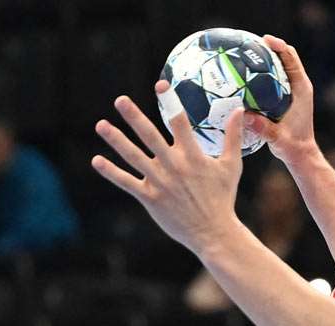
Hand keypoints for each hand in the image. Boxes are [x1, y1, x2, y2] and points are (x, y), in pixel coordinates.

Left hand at [91, 82, 244, 253]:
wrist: (213, 232)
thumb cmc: (222, 197)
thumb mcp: (232, 165)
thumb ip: (232, 136)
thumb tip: (238, 110)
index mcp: (193, 156)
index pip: (180, 123)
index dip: (170, 102)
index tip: (160, 85)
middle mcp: (174, 166)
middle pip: (151, 136)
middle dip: (134, 117)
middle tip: (120, 100)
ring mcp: (160, 182)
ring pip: (134, 157)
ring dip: (116, 140)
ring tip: (100, 125)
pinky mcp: (150, 198)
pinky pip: (127, 182)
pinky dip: (111, 172)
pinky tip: (97, 160)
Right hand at [243, 35, 316, 164]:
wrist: (299, 154)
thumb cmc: (292, 146)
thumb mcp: (277, 138)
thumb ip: (263, 128)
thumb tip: (243, 116)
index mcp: (301, 90)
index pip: (291, 59)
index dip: (279, 46)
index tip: (264, 40)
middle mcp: (297, 87)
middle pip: (284, 57)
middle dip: (268, 47)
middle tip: (247, 42)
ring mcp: (290, 91)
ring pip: (276, 67)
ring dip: (262, 59)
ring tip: (241, 53)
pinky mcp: (282, 98)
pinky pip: (269, 80)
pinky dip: (258, 74)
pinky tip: (240, 76)